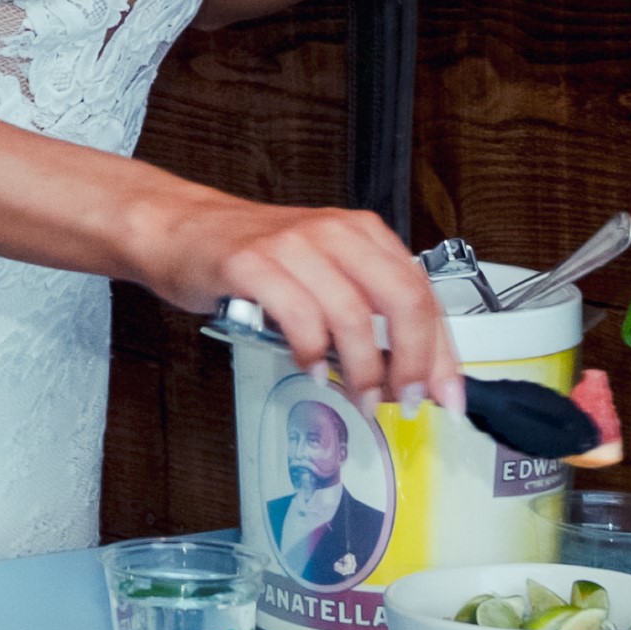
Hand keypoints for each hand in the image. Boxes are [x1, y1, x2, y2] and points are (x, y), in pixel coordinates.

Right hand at [126, 178, 462, 406]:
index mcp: (363, 234)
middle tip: (404, 400)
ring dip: (362, 369)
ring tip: (359, 396)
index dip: (441, 352)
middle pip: (401, 300)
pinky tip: (312, 369)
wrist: (183, 229)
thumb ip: (366, 315)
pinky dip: (311, 353)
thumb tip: (408, 374)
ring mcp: (293, 245)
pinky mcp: (252, 263)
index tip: (447, 394)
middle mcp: (335, 233)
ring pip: (353, 314)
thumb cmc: (256, 260)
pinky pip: (298, 315)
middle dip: (412, 362)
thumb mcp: (324, 275)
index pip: (422, 294)